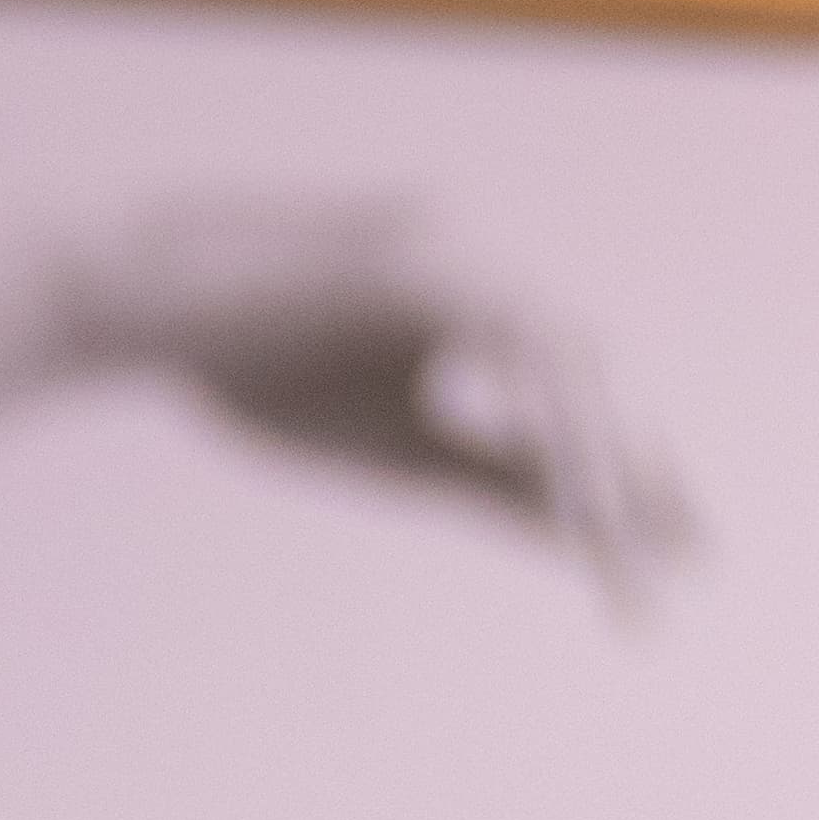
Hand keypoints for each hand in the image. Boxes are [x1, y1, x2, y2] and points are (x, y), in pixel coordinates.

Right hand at [51, 197, 691, 607]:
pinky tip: (567, 487)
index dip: (640, 472)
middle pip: (599, 380)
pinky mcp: (415, 261)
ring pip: (568, 362)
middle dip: (638, 476)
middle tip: (677, 564)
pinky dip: (538, 415)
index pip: (590, 399)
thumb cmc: (262, 372)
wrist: (136, 310)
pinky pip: (506, 343)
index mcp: (493, 314)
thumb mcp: (402, 451)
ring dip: (598, 458)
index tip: (682, 554)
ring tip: (622, 544)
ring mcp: (457, 254)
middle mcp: (492, 273)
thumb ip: (498, 481)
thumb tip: (594, 537)